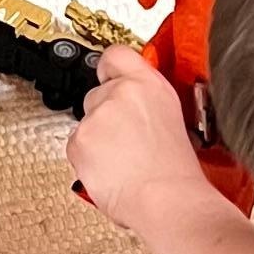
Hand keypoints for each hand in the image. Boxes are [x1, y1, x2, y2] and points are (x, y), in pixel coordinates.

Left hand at [67, 45, 226, 237]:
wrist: (166, 199)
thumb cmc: (176, 171)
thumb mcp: (175, 120)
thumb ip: (148, 103)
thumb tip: (136, 105)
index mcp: (149, 85)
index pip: (117, 55)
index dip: (110, 69)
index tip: (109, 76)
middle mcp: (121, 93)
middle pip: (97, 94)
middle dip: (106, 116)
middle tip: (125, 140)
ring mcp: (97, 116)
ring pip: (86, 123)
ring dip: (97, 140)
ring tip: (123, 161)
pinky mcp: (79, 140)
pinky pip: (76, 146)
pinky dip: (88, 159)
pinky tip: (111, 170)